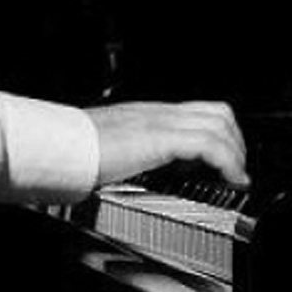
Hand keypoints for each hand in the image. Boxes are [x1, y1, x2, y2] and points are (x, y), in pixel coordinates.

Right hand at [85, 99, 246, 187]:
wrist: (57, 146)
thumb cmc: (73, 152)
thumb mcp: (110, 151)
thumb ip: (131, 157)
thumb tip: (139, 176)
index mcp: (147, 116)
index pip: (198, 113)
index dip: (221, 135)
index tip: (227, 162)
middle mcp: (158, 113)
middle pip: (217, 113)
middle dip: (235, 142)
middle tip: (235, 170)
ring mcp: (160, 121)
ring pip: (219, 123)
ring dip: (235, 152)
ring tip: (234, 177)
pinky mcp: (160, 136)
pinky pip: (209, 143)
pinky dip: (227, 161)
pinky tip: (229, 179)